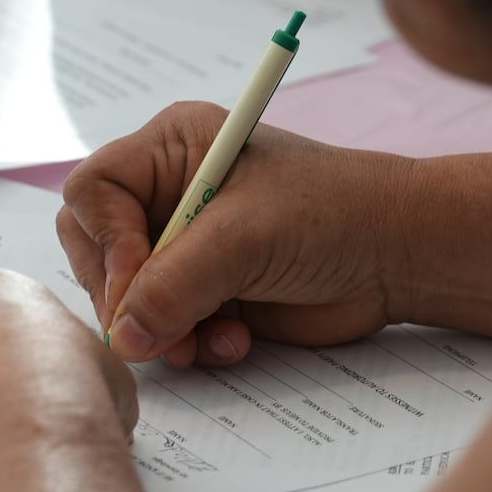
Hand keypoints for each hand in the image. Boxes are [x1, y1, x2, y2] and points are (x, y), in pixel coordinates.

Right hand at [57, 101, 416, 365]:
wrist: (398, 256)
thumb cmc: (334, 214)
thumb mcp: (245, 238)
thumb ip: (175, 286)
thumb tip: (123, 337)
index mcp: (173, 148)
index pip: (93, 192)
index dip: (106, 242)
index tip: (137, 281)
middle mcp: (171, 192)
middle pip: (98, 251)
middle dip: (128, 297)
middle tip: (162, 328)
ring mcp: (188, 245)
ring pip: (129, 299)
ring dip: (164, 330)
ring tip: (210, 339)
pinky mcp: (209, 291)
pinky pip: (166, 328)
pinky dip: (192, 343)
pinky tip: (236, 341)